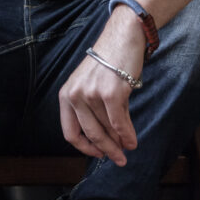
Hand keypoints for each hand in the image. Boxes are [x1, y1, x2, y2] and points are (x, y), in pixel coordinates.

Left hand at [58, 8, 144, 165]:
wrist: (121, 39)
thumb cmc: (108, 64)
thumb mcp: (89, 86)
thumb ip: (91, 110)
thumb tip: (105, 140)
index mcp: (66, 94)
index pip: (69, 132)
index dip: (84, 147)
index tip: (98, 154)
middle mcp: (75, 94)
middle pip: (90, 134)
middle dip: (106, 150)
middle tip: (119, 160)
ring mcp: (91, 94)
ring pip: (107, 129)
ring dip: (120, 143)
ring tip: (129, 147)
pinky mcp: (109, 93)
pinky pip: (119, 123)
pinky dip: (128, 136)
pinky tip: (133, 141)